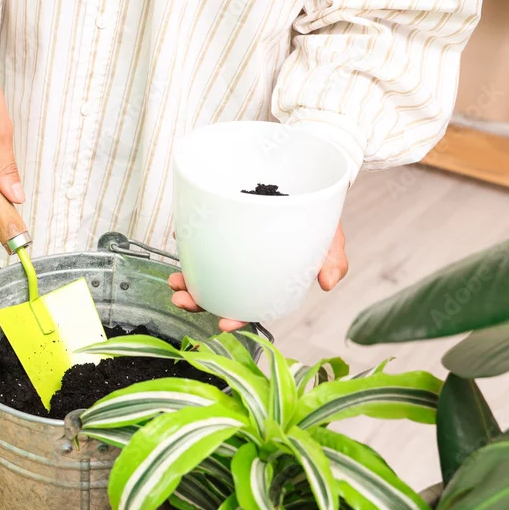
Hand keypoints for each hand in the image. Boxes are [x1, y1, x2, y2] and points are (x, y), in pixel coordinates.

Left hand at [168, 223, 348, 330]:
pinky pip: (203, 240)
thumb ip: (332, 260)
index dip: (238, 318)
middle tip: (182, 297)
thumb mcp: (330, 240)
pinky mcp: (224, 228)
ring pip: (206, 273)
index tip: (222, 324)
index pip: (251, 306)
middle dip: (198, 301)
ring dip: (188, 279)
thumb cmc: (320, 222)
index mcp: (270, 282)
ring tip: (175, 278)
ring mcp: (234, 251)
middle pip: (220, 293)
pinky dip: (191, 243)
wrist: (311, 185)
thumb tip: (329, 282)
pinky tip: (181, 239)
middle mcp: (248, 271)